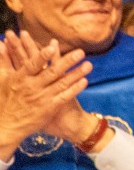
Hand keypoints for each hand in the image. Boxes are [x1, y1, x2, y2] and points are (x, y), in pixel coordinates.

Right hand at [0, 32, 91, 159]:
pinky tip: (85, 81)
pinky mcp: (49, 108)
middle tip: (80, 52)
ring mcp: (42, 98)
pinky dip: (75, 89)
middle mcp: (32, 87)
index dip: (42, 56)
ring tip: (89, 64)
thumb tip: (1, 43)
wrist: (6, 126)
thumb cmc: (4, 99)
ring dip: (76, 73)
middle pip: (52, 72)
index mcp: (20, 79)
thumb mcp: (1, 79)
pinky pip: (64, 97)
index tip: (52, 47)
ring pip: (62, 83)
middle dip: (67, 61)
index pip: (32, 65)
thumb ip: (3, 61)